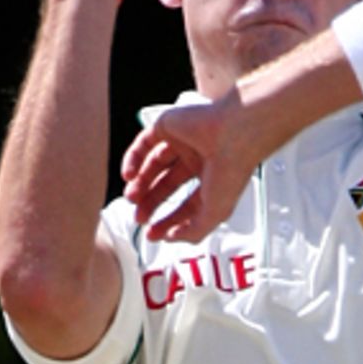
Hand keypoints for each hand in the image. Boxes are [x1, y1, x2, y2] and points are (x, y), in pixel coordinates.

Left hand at [121, 92, 260, 241]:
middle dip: (150, 203)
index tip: (153, 233)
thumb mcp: (215, 214)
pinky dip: (132, 160)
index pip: (185, 203)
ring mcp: (181, 141)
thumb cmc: (232, 170)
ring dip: (139, 183)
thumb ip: (194, 231)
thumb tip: (173, 238)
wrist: (234, 136)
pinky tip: (128, 176)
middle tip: (139, 218)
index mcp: (211, 179)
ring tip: (131, 198)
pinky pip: (143, 143)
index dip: (169, 220)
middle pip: (165, 184)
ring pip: (152, 165)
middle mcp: (196, 159)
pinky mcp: (168, 125)